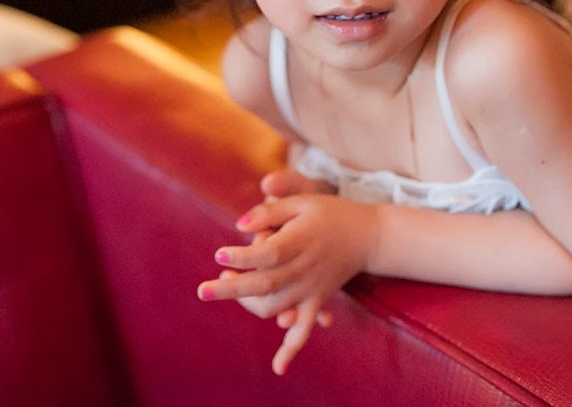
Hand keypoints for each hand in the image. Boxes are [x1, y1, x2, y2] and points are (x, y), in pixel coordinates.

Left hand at [197, 193, 377, 373]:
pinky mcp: (317, 301)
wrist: (369, 236)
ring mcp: (311, 289)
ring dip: (248, 304)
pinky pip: (304, 330)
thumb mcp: (302, 202)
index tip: (220, 255)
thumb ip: (270, 212)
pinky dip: (292, 349)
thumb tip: (238, 226)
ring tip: (228, 285)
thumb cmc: (330, 214)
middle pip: (265, 284)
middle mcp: (305, 268)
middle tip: (203, 290)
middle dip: (232, 290)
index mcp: (301, 241)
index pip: (269, 254)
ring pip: (275, 307)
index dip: (243, 257)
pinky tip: (278, 368)